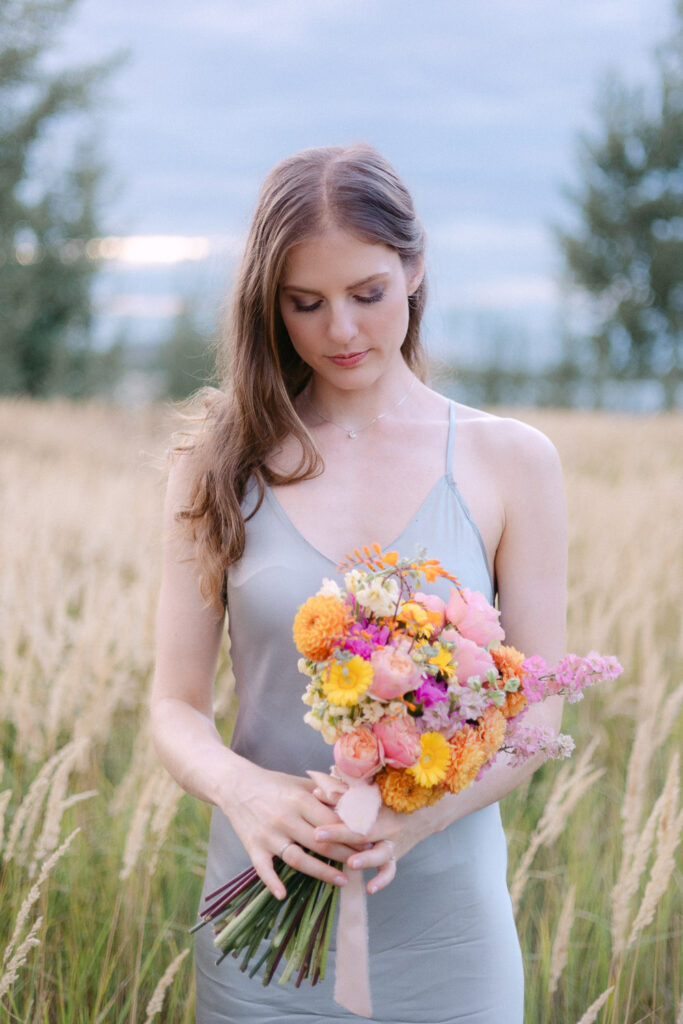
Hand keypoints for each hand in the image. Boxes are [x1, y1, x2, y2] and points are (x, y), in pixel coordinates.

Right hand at [220, 760, 370, 898]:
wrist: (235, 785)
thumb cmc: (274, 783)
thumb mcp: (301, 781)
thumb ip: (326, 791)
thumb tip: (355, 799)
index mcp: (299, 799)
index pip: (332, 820)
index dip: (352, 832)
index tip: (370, 841)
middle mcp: (285, 818)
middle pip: (321, 842)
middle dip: (345, 854)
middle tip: (364, 863)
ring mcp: (268, 835)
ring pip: (299, 859)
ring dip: (322, 872)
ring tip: (343, 880)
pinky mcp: (253, 847)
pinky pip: (263, 869)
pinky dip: (273, 882)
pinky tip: (284, 895)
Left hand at [313, 803, 425, 895]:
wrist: (423, 813)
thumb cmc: (388, 800)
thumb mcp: (368, 792)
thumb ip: (342, 793)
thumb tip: (315, 794)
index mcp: (376, 806)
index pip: (353, 811)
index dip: (334, 813)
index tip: (315, 820)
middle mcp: (386, 824)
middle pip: (363, 830)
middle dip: (340, 834)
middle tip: (318, 836)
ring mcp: (392, 841)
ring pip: (381, 853)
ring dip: (366, 859)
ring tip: (351, 864)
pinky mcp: (395, 855)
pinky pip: (390, 870)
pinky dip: (382, 880)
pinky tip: (370, 888)